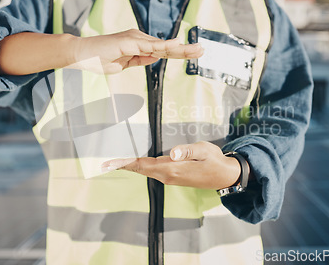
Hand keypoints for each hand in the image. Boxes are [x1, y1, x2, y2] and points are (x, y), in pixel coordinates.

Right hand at [70, 29, 202, 73]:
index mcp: (138, 46)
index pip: (162, 51)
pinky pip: (149, 46)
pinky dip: (163, 46)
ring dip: (180, 48)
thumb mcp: (124, 64)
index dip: (179, 52)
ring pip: (161, 46)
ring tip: (196, 49)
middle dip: (185, 49)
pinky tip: (176, 45)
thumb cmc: (99, 59)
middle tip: (202, 50)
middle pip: (166, 47)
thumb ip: (139, 60)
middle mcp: (139, 39)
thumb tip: (155, 58)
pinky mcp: (129, 41)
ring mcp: (134, 39)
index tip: (194, 53)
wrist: (82, 55)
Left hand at [102, 141, 243, 188]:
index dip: (126, 163)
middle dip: (122, 166)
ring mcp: (169, 177)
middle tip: (104, 164)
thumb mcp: (205, 151)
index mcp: (173, 169)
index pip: (143, 164)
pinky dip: (139, 166)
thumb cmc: (215, 161)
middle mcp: (168, 175)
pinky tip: (134, 163)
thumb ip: (188, 150)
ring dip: (129, 166)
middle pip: (140, 169)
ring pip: (144, 170)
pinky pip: (151, 171)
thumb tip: (174, 153)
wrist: (225, 176)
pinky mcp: (172, 176)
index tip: (110, 163)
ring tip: (114, 162)